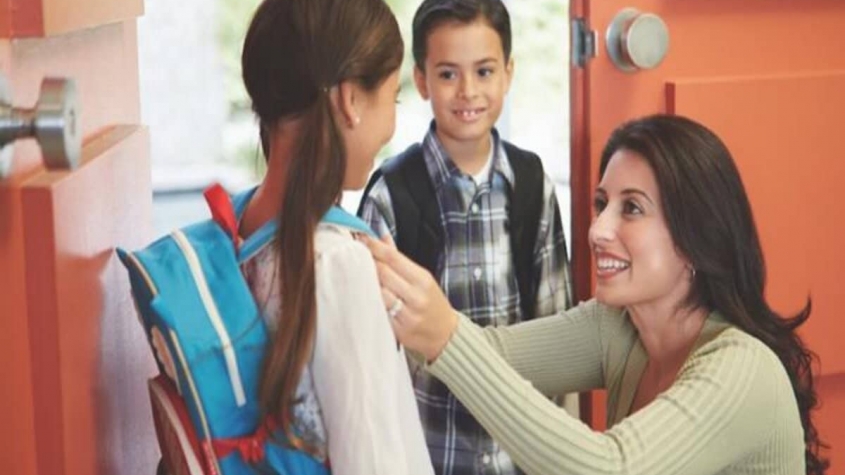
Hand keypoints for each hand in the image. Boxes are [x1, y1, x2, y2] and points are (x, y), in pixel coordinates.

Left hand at [361, 234, 457, 361]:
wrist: (445, 334)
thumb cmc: (432, 303)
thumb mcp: (422, 278)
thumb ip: (399, 259)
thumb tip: (383, 237)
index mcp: (422, 279)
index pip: (393, 258)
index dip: (375, 247)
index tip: (362, 239)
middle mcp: (416, 296)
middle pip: (383, 273)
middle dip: (367, 262)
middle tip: (355, 255)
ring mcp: (408, 314)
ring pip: (378, 293)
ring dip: (366, 283)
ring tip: (356, 275)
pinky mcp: (399, 330)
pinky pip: (379, 312)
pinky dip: (370, 302)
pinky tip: (364, 296)